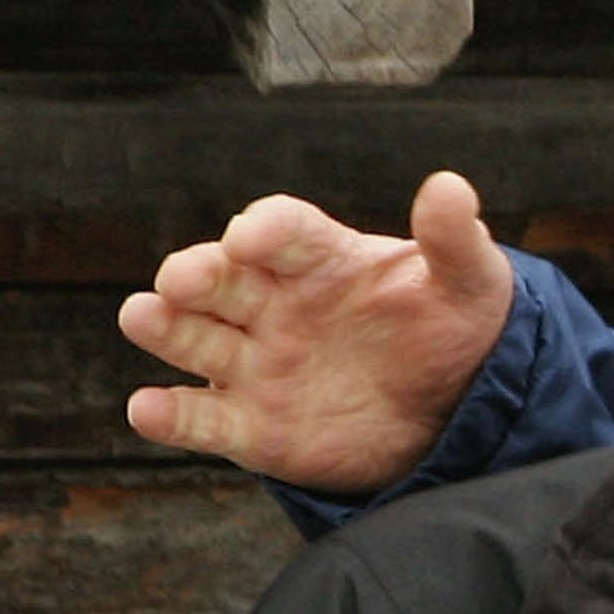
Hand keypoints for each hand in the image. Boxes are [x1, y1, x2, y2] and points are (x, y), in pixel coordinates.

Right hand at [120, 171, 514, 493]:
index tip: (250, 235)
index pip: (282, 231)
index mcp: (320, 259)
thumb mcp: (470, 282)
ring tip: (143, 316)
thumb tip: (450, 187)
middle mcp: (273, 304)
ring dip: (163, 326)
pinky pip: (204, 420)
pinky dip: (171, 416)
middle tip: (180, 279)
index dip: (264, 229)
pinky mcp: (253, 426)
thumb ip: (454, 240)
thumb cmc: (454, 327)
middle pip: (220, 279)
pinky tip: (147, 409)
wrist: (456, 407)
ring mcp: (257, 363)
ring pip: (193, 338)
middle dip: (195, 275)